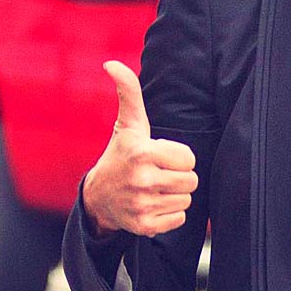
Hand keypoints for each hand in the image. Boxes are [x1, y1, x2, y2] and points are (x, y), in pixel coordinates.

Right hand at [81, 62, 197, 236]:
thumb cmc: (120, 155)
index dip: (178, 157)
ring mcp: (142, 205)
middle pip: (191, 180)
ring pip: (186, 199)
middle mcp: (141, 180)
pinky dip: (170, 214)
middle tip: (158, 173)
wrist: (98, 197)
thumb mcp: (128, 125)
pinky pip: (179, 218)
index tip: (159, 156)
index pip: (189, 158)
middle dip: (179, 176)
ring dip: (174, 194)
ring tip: (154, 188)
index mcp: (141, 153)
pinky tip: (152, 204)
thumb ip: (129, 93)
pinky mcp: (145, 226)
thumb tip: (112, 63)